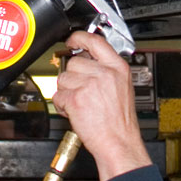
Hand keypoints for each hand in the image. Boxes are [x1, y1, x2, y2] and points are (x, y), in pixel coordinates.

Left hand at [52, 32, 151, 180]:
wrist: (119, 142)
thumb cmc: (120, 122)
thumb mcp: (122, 88)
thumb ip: (106, 71)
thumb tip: (88, 61)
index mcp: (117, 68)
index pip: (96, 42)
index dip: (80, 38)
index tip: (72, 40)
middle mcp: (104, 74)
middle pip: (74, 63)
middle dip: (73, 77)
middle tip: (82, 92)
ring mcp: (89, 85)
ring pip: (63, 79)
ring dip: (67, 92)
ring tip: (82, 104)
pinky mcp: (76, 98)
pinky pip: (58, 95)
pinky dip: (62, 105)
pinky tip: (76, 112)